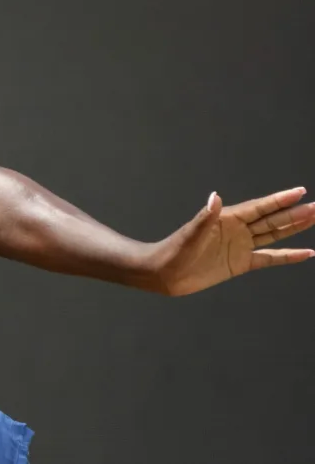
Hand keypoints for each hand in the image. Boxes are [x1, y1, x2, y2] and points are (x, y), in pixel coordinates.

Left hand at [151, 188, 314, 295]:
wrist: (164, 274)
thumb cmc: (174, 251)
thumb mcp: (191, 234)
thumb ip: (205, 217)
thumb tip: (215, 197)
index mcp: (227, 219)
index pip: (259, 207)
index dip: (280, 200)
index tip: (301, 191)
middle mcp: (237, 230)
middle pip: (272, 220)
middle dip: (295, 213)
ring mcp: (241, 247)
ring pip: (274, 235)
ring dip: (294, 228)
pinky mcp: (241, 264)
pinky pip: (269, 258)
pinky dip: (288, 256)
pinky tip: (306, 253)